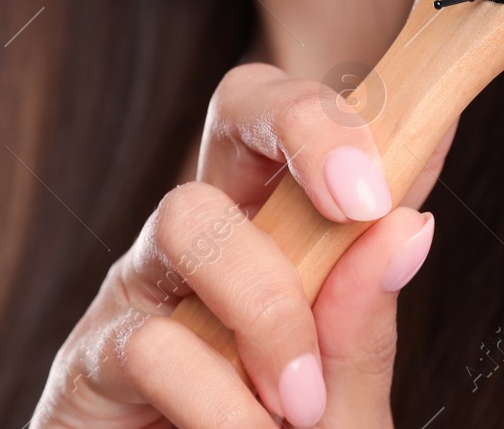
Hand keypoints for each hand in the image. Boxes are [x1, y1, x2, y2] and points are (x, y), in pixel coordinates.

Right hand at [28, 62, 455, 427]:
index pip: (310, 127)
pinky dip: (220, 400)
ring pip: (190, 216)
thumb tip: (408, 228)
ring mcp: (141, 289)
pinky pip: (153, 342)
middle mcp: (208, 240)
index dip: (358, 116)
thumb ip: (363, 332)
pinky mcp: (86, 362)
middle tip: (362, 207)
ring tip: (303, 405)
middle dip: (306, 127)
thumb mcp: (342, 407)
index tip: (417, 148)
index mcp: (280, 234)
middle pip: (239, 104)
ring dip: (268, 307)